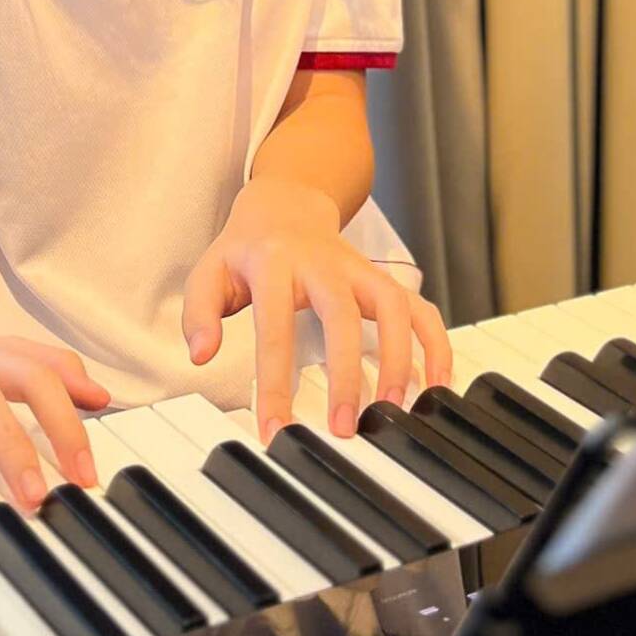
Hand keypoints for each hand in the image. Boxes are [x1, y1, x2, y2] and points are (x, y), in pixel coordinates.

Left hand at [181, 176, 452, 441]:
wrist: (285, 204)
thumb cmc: (246, 250)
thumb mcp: (209, 271)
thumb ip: (200, 311)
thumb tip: (201, 354)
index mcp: (275, 264)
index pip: (275, 327)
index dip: (276, 383)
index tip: (276, 431)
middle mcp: (324, 264)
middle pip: (343, 315)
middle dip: (347, 374)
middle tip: (344, 428)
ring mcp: (360, 270)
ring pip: (394, 307)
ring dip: (399, 359)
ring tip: (393, 410)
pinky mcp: (383, 279)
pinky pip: (421, 308)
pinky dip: (436, 344)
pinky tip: (436, 384)